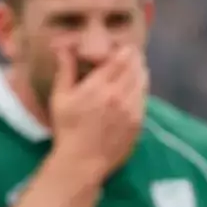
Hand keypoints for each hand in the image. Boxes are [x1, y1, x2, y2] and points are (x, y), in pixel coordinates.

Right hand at [49, 46, 146, 180]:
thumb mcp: (61, 97)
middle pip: (135, 68)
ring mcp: (132, 110)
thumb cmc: (68, 128)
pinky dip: (141, 89)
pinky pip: (144, 99)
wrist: (82, 161)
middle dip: (134, 58)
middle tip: (131, 54)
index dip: (125, 50)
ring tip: (136, 67)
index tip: (124, 46)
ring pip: (143, 82)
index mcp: (100, 87)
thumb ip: (66, 69)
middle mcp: (119, 96)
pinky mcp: (139, 123)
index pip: (121, 59)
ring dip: (140, 72)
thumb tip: (63, 46)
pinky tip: (136, 88)